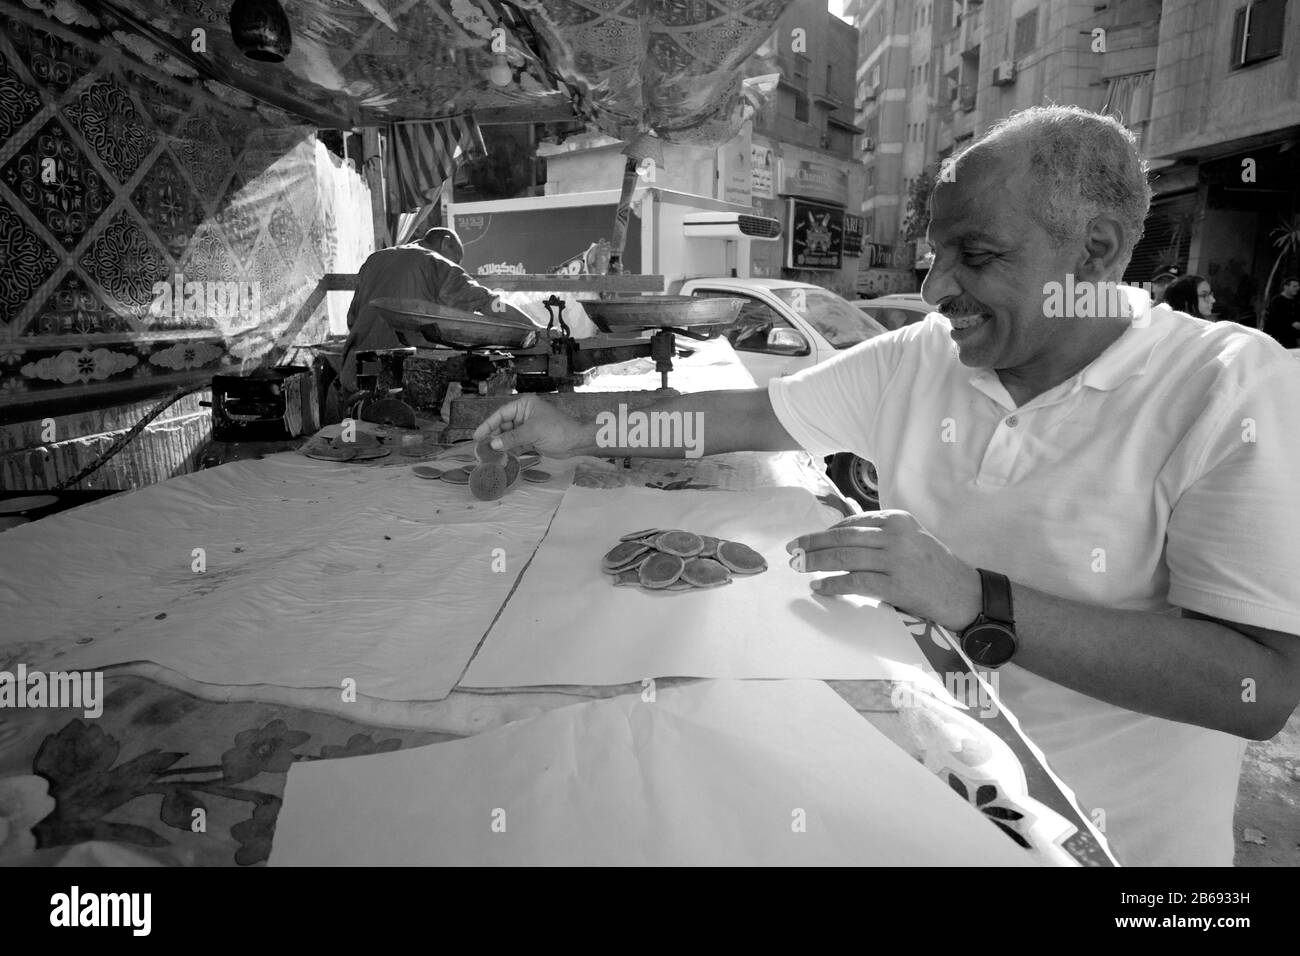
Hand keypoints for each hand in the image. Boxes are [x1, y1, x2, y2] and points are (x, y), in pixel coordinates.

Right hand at [472, 395, 587, 458]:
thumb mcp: (533, 432)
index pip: (501, 414)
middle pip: (503, 426)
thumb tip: (493, 444)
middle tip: (481, 449)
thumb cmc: (557, 430)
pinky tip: (501, 457)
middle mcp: (524, 414)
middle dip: (493, 437)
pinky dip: (509, 450)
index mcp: (524, 405)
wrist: (576, 442)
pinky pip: (516, 444)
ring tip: (488, 455)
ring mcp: (527, 428)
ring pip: (508, 436)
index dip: (488, 425)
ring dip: (500, 445)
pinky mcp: (531, 439)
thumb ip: (512, 438)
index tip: (477, 436)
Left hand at [785, 510, 982, 631]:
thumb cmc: (936, 568)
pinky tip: (819, 586)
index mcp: (898, 519)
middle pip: (843, 537)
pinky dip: (833, 583)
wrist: (966, 593)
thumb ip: (881, 536)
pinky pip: (855, 581)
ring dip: (816, 562)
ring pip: (844, 556)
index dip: (825, 532)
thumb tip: (840, 540)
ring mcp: (896, 559)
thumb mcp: (911, 539)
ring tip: (799, 567)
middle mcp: (895, 535)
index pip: (852, 523)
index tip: (807, 540)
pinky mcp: (896, 584)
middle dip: (812, 544)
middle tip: (792, 551)